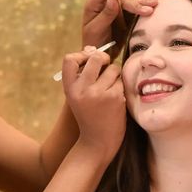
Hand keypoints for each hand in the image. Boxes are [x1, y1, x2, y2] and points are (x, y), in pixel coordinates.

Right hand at [61, 47, 125, 163]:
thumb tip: (91, 48)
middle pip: (96, 57)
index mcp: (70, 89)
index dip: (81, 55)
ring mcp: (99, 94)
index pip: (69, 59)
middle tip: (105, 66)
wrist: (97, 143)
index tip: (88, 61)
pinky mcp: (115, 98)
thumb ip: (83, 74)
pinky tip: (115, 101)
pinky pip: (121, 82)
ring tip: (109, 90)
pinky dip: (120, 88)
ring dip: (115, 76)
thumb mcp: (78, 96)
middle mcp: (82, 90)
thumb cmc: (89, 116)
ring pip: (113, 69)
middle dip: (104, 59)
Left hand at [82, 0, 157, 51]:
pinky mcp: (125, 18)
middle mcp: (106, 4)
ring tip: (155, 3)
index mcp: (95, 4)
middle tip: (148, 9)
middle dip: (136, 3)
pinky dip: (143, 3)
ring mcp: (116, 11)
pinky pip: (134, 9)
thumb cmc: (92, 43)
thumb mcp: (96, 30)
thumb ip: (105, 15)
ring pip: (131, 3)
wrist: (98, 56)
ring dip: (143, 3)